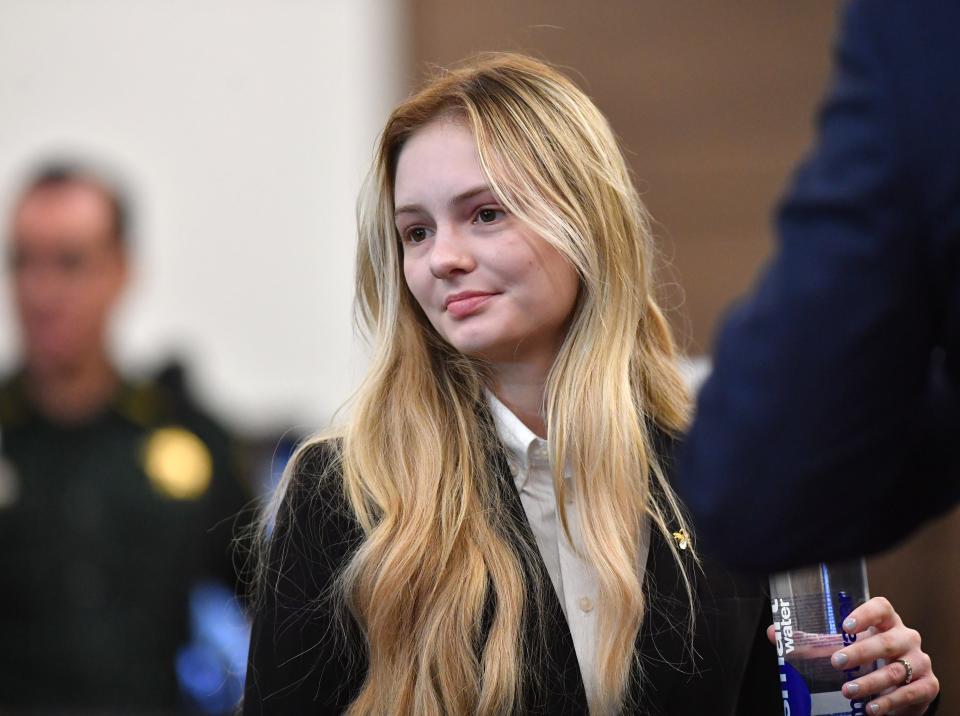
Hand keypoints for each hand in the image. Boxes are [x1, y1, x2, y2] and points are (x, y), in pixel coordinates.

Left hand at [764, 596, 937, 713]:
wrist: (903, 684)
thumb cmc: (870, 657)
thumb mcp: (843, 646)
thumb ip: (812, 642)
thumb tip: (775, 634)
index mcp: (886, 621)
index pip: (881, 607)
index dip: (865, 614)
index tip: (846, 626)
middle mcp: (906, 637)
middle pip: (886, 641)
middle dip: (861, 653)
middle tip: (837, 662)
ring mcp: (919, 661)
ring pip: (896, 670)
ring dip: (869, 682)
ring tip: (847, 691)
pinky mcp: (928, 685)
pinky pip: (909, 693)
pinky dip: (888, 702)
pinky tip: (871, 707)